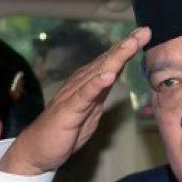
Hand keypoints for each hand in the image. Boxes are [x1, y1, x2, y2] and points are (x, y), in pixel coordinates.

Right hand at [0, 27, 151, 174]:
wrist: (36, 150)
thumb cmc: (64, 130)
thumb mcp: (89, 110)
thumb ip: (100, 92)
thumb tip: (113, 76)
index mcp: (87, 84)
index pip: (109, 62)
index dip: (127, 48)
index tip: (144, 33)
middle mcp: (80, 84)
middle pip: (106, 62)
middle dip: (126, 46)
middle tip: (145, 31)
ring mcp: (73, 96)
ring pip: (97, 73)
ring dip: (115, 58)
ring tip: (130, 44)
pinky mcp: (68, 111)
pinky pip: (84, 96)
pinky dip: (96, 84)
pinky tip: (108, 76)